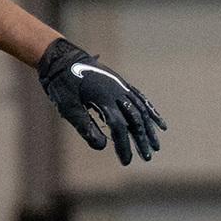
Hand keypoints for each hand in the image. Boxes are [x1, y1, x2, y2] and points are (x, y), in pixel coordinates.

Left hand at [37, 37, 163, 164]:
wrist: (62, 58)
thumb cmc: (61, 84)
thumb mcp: (68, 107)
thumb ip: (85, 126)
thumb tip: (102, 147)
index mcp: (104, 99)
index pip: (119, 128)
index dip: (123, 146)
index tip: (126, 162)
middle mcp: (118, 93)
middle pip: (135, 120)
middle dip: (141, 140)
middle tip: (147, 158)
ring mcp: (121, 87)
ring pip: (141, 111)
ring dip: (149, 129)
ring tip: (156, 145)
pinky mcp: (121, 84)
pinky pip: (141, 99)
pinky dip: (151, 112)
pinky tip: (159, 123)